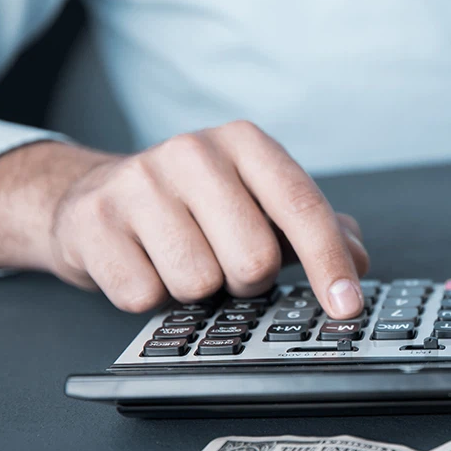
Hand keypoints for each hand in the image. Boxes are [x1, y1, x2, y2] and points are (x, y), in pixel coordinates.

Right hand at [0, 121, 369, 315]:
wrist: (91, 197)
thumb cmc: (193, 206)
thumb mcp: (259, 204)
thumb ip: (316, 229)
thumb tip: (359, 259)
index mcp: (244, 143)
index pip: (302, 207)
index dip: (330, 263)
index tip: (347, 307)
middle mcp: (192, 152)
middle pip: (254, 259)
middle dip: (248, 281)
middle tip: (227, 266)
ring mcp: (137, 183)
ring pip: (199, 282)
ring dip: (197, 291)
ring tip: (181, 261)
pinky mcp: (94, 222)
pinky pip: (144, 296)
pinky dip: (151, 297)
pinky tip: (143, 266)